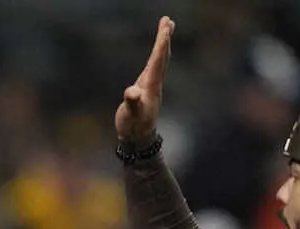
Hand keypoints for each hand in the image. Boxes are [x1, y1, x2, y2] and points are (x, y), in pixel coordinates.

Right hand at [115, 16, 174, 142]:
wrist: (139, 139)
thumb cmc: (133, 126)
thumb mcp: (130, 114)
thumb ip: (132, 103)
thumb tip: (132, 93)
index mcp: (151, 85)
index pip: (158, 60)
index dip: (162, 43)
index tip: (166, 26)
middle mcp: (155, 82)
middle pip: (163, 56)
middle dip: (165, 38)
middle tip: (169, 20)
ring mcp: (152, 85)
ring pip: (160, 60)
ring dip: (163, 44)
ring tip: (166, 30)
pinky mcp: (147, 89)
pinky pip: (155, 66)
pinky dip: (158, 54)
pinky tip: (157, 53)